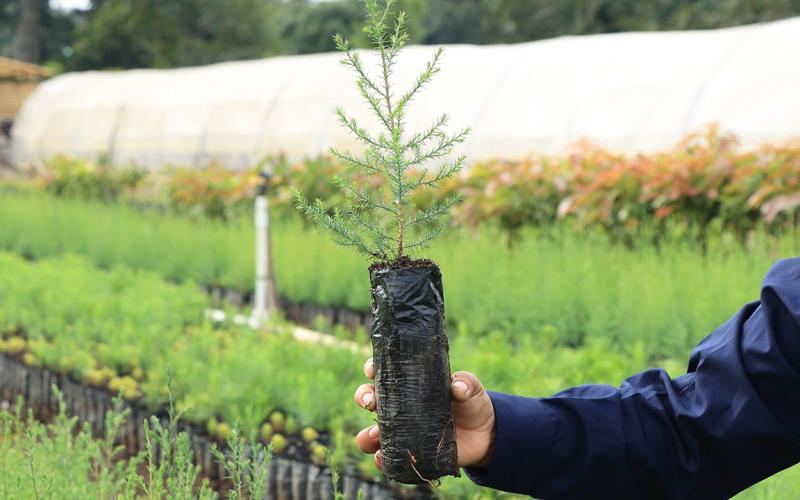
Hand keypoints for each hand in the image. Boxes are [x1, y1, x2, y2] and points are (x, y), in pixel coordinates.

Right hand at [353, 357, 495, 469]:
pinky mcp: (408, 453)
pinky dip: (380, 459)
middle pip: (368, 399)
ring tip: (375, 434)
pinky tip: (383, 457)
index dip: (372, 368)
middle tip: (370, 402)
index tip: (372, 370)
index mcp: (408, 384)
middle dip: (363, 397)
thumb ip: (465, 384)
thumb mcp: (470, 388)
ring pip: (370, 433)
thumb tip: (456, 388)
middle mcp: (398, 407)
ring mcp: (400, 432)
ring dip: (366, 434)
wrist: (483, 435)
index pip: (383, 372)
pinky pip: (387, 459)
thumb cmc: (471, 404)